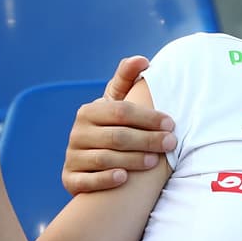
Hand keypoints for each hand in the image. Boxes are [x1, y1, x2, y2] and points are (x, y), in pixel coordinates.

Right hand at [61, 55, 175, 194]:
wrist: (94, 162)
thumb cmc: (114, 127)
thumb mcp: (118, 103)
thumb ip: (128, 79)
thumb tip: (143, 59)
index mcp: (89, 111)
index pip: (121, 111)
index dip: (148, 117)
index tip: (171, 124)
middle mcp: (77, 133)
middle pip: (116, 136)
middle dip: (147, 140)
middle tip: (171, 143)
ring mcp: (72, 156)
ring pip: (104, 158)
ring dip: (132, 159)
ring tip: (155, 161)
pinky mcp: (70, 179)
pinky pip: (86, 181)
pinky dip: (105, 179)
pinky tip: (124, 178)